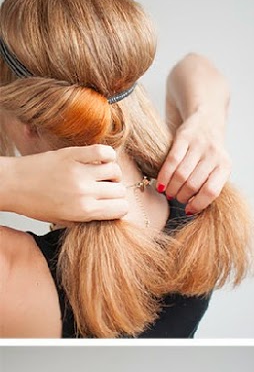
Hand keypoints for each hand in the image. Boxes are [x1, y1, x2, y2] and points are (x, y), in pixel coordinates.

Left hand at [8, 146, 127, 223]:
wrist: (13, 185)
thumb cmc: (35, 204)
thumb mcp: (63, 220)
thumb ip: (87, 218)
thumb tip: (109, 211)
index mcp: (83, 212)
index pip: (121, 209)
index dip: (119, 206)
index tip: (112, 203)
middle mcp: (85, 193)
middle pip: (120, 191)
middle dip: (115, 191)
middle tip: (104, 189)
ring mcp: (79, 172)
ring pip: (115, 170)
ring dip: (112, 173)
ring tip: (101, 174)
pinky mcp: (72, 154)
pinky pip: (103, 151)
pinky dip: (107, 154)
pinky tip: (101, 159)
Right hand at [156, 110, 230, 212]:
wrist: (207, 121)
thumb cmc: (210, 153)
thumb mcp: (217, 168)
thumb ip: (209, 185)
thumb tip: (192, 209)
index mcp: (225, 166)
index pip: (211, 191)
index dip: (197, 204)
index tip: (188, 209)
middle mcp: (214, 155)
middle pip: (193, 184)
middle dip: (182, 196)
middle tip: (177, 198)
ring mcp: (199, 145)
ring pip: (181, 175)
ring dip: (172, 188)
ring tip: (168, 192)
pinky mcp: (184, 137)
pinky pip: (172, 161)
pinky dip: (164, 176)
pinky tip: (160, 184)